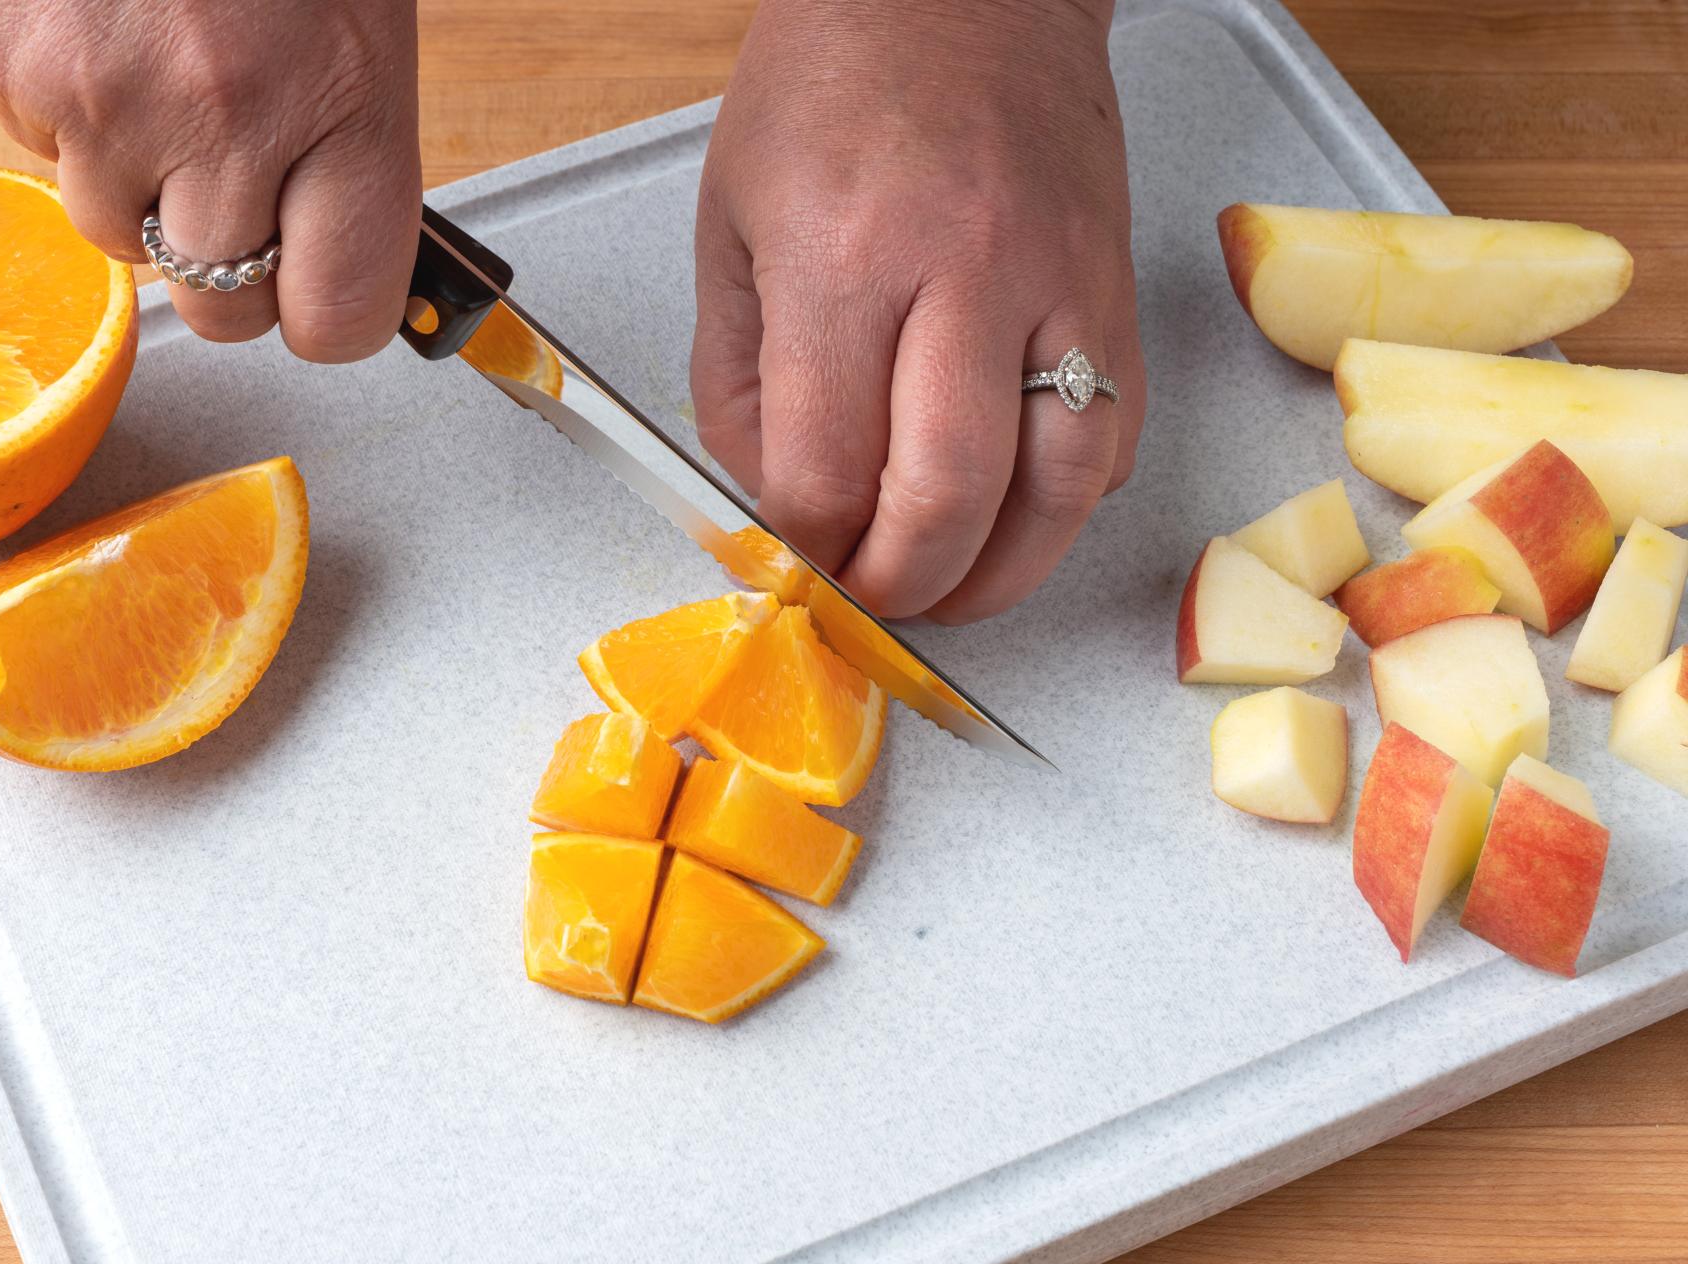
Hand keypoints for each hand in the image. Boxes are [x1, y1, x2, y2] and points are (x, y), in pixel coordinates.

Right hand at [0, 0, 421, 360]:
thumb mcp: (352, 20)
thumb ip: (349, 147)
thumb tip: (344, 265)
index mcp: (346, 100)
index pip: (342, 315)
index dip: (324, 313)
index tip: (316, 292)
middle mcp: (228, 117)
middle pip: (222, 307)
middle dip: (228, 264)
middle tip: (233, 180)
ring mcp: (107, 100)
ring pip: (120, 238)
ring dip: (140, 182)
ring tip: (161, 71)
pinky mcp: (12, 67)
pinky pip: (41, 152)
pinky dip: (69, 110)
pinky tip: (101, 28)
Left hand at [691, 0, 1145, 622]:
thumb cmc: (833, 82)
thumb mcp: (728, 223)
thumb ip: (735, 381)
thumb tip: (774, 503)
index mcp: (844, 258)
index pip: (827, 472)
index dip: (809, 553)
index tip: (800, 566)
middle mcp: (964, 274)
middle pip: (944, 503)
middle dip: (900, 588)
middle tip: (872, 598)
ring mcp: (1059, 285)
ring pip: (1056, 494)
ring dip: (998, 576)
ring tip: (949, 591)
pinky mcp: (1117, 291)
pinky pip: (1113, 443)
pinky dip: (1064, 507)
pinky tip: (1015, 510)